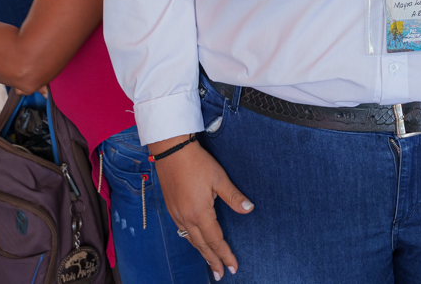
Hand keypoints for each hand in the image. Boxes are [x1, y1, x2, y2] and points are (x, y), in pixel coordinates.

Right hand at [152, 138, 253, 278]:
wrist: (171, 150)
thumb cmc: (197, 162)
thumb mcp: (219, 178)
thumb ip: (234, 197)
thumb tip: (249, 209)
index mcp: (199, 213)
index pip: (215, 240)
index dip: (225, 255)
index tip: (233, 267)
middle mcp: (186, 218)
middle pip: (202, 245)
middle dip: (212, 260)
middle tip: (221, 274)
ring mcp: (177, 214)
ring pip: (191, 240)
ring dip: (202, 252)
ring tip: (210, 262)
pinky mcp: (172, 208)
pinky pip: (182, 231)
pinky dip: (192, 241)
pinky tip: (195, 241)